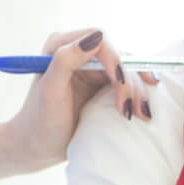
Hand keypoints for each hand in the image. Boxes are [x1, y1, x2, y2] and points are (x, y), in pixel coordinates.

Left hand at [1, 28, 154, 171]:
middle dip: (129, 80)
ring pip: (127, 70)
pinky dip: (137, 95)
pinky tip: (144, 110)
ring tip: (142, 115)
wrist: (39, 146)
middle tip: (129, 110)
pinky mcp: (102, 85)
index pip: (99, 40)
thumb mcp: (50, 90)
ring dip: (137, 90)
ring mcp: (92, 68)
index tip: (120, 83)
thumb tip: (95, 38)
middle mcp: (78, 52)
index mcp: (61, 45)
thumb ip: (65, 60)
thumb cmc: (40, 120)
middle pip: (118, 55)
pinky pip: (128, 83)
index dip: (115, 58)